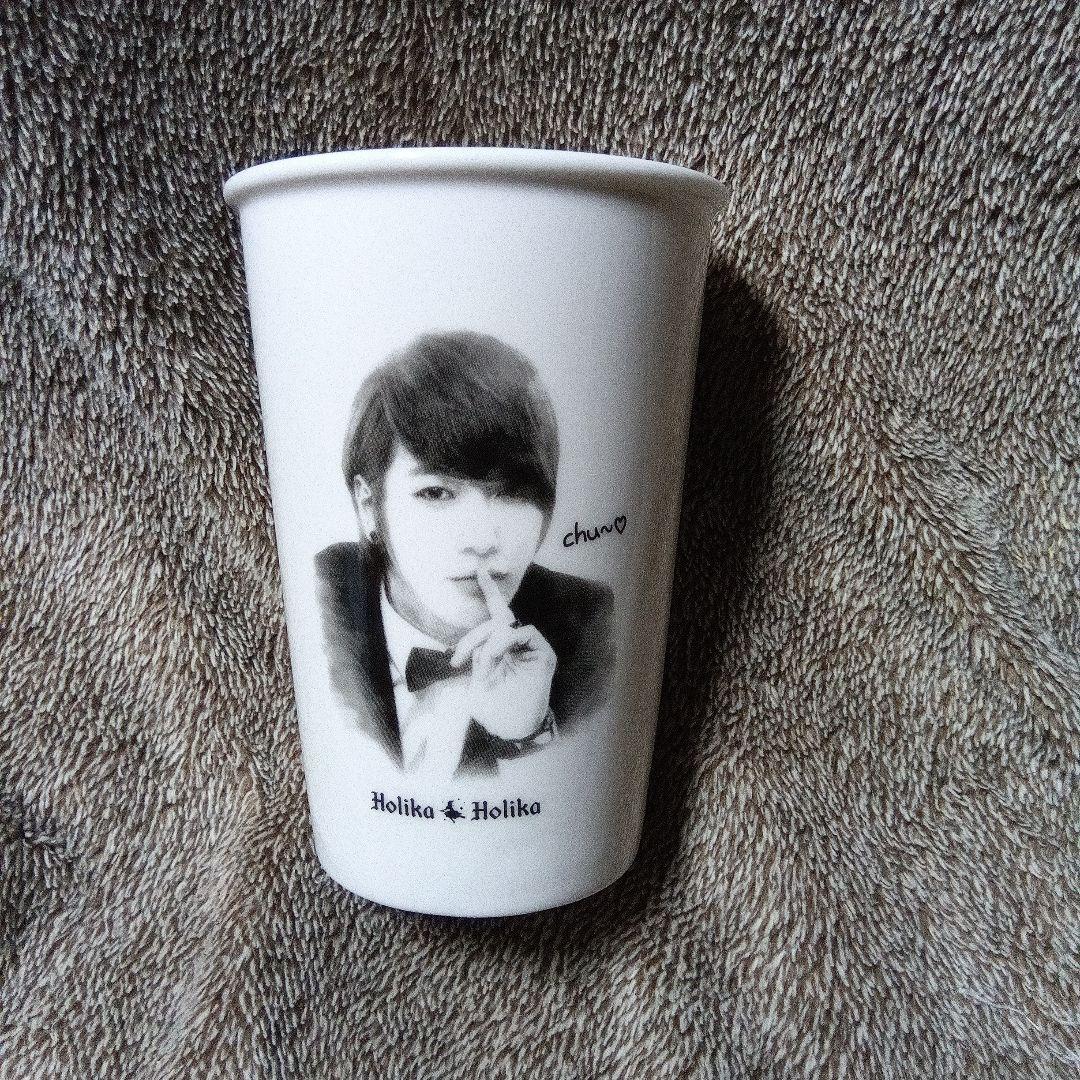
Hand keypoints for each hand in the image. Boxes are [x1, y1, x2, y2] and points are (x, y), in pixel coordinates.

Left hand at [449, 566, 556, 740]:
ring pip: (506, 626)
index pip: (497, 613)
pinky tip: (495, 657)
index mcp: (501, 645)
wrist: (513, 729)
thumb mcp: (478, 679)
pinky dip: (504, 642)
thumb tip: (485, 642)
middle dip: (471, 637)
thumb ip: (480, 656)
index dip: (491, 590)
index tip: (481, 569)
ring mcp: (531, 647)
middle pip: (494, 621)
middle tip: (457, 661)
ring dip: (488, 644)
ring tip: (481, 666)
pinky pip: (522, 633)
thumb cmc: (495, 708)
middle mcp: (517, 643)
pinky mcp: (544, 653)